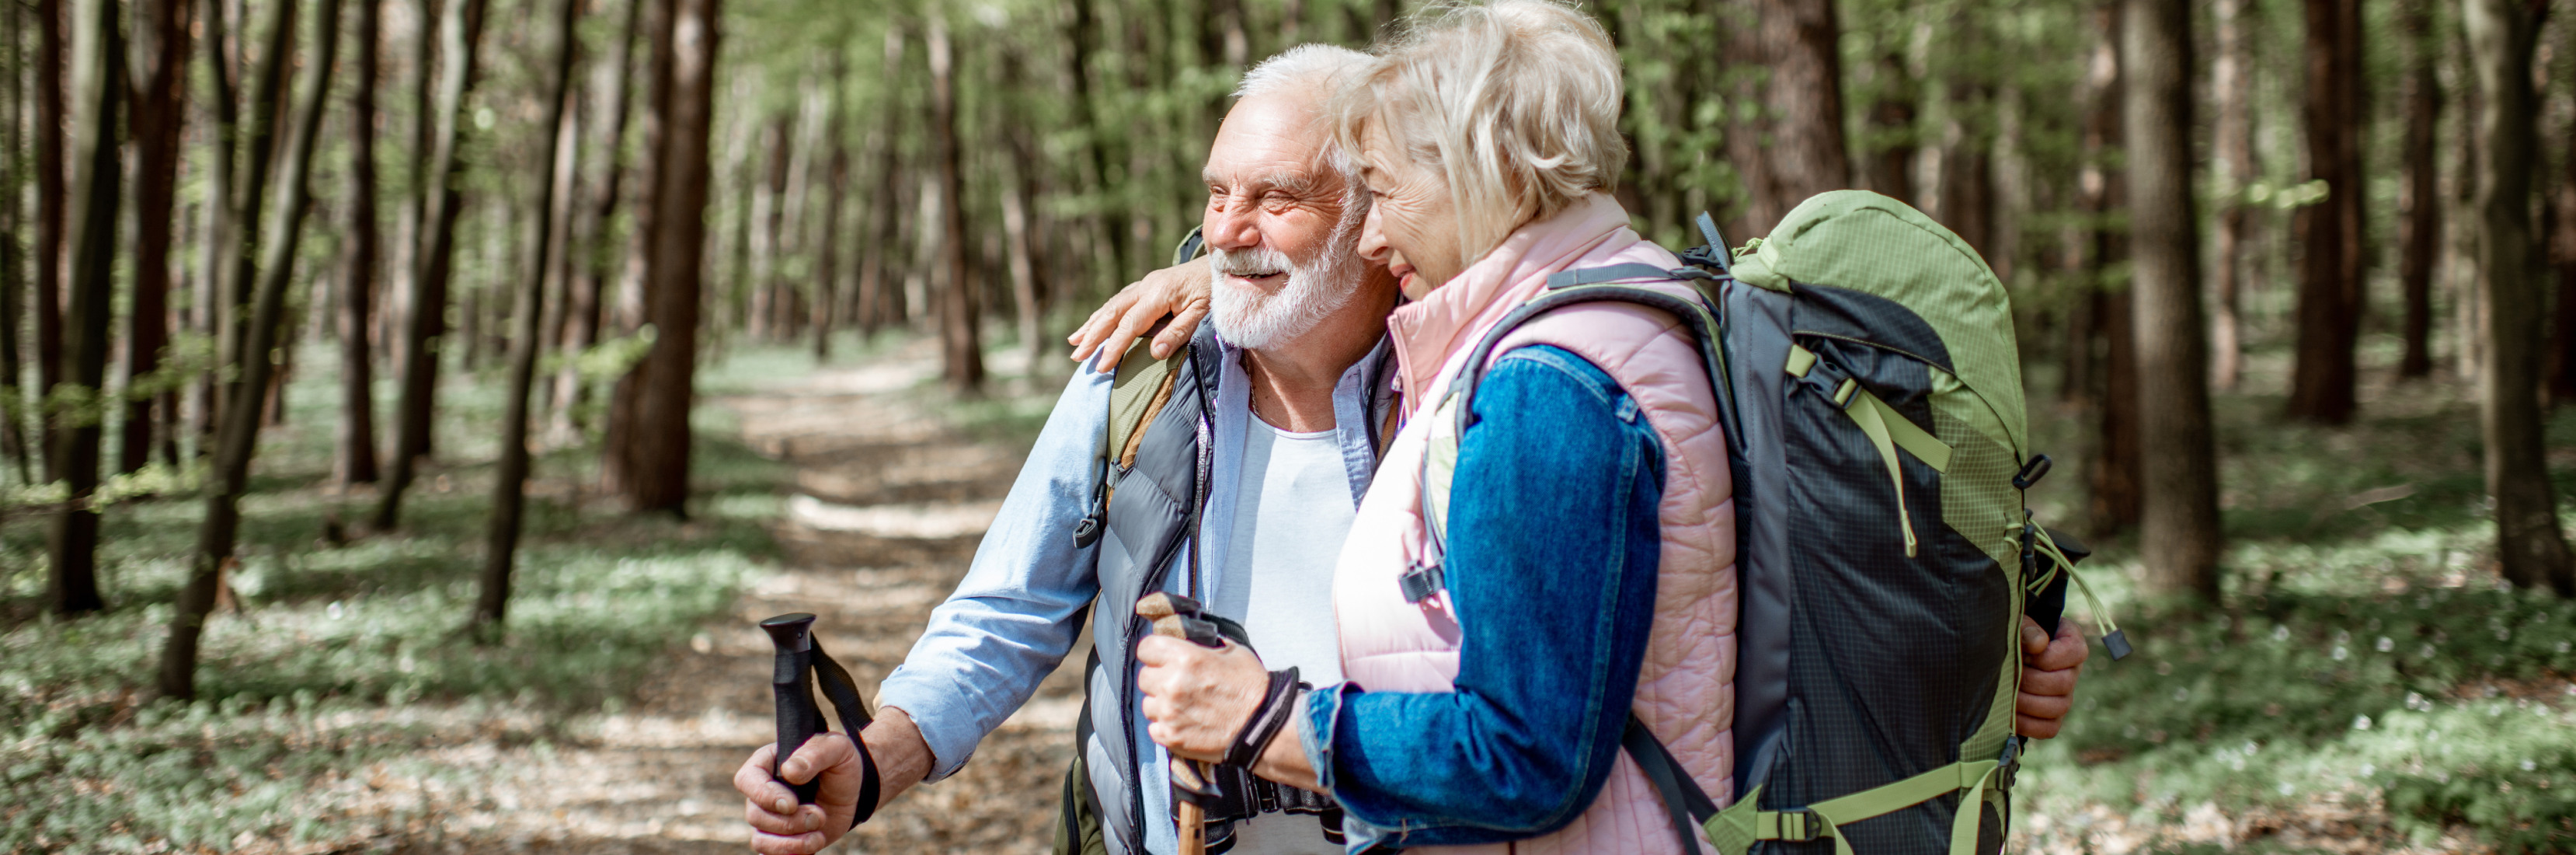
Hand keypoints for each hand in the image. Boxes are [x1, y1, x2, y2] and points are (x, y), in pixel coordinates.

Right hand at [735, 706, 933, 853]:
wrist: (855, 789)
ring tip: (818, 836)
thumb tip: (790, 771)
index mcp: (767, 763)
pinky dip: (791, 854)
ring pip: (761, 839)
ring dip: (791, 843)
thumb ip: (814, 753)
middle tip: (819, 816)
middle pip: (755, 814)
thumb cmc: (841, 762)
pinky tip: (813, 844)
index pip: (747, 780)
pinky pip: (770, 854)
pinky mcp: (780, 838)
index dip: (764, 795)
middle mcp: (762, 792)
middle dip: (789, 822)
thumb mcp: (836, 748)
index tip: (792, 804)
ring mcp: (769, 817)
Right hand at [1067, 261, 1213, 369]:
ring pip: (1112, 304)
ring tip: (1074, 340)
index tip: (1100, 366)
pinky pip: (1120, 300)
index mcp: (1159, 293)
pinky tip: (1096, 322)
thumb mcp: (1203, 313)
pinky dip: (1105, 313)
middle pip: (1113, 312)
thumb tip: (1154, 354)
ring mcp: (1146, 283)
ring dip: (1093, 323)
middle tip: (1076, 355)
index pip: (1129, 325)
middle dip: (1092, 335)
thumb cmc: (1215, 291)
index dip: (1113, 347)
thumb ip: (1178, 332)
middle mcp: (1147, 286)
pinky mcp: (1149, 284)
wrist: (1224, 263)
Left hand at [1135, 635, 1270, 763]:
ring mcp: (1169, 713)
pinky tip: (1184, 722)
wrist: (1263, 727)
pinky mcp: (1171, 736)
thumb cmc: (1252, 689)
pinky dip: (1165, 726)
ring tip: (1183, 706)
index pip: (1146, 648)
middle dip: (1158, 678)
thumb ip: (1205, 644)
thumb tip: (1191, 640)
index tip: (1160, 657)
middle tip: (1176, 683)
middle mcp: (1172, 684)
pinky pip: (1154, 728)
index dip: (1154, 652)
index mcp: (1185, 658)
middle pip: (1144, 676)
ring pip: (1147, 704)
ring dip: (1160, 704)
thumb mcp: (1232, 651)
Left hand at [2014, 616, 2088, 738]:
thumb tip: (2037, 643)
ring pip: (2058, 708)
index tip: (2026, 654)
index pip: (2074, 652)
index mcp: (2071, 643)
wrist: (2000, 653)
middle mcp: (2072, 671)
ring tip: (2006, 692)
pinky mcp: (2051, 717)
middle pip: (2064, 683)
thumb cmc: (2011, 633)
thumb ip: (2026, 627)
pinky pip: (2049, 729)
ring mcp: (2064, 696)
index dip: (2047, 657)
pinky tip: (2009, 713)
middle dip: (2031, 680)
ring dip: (2027, 702)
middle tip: (2010, 674)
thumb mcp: (2016, 622)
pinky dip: (2028, 724)